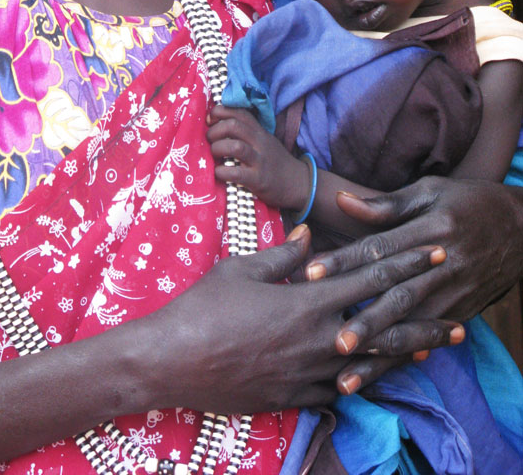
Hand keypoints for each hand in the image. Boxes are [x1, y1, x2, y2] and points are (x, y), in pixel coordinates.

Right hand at [144, 223, 457, 413]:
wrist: (174, 361)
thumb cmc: (204, 307)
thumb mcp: (242, 268)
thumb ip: (282, 254)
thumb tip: (308, 237)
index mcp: (308, 300)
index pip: (371, 278)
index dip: (407, 263)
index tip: (434, 251)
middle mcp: (319, 340)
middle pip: (385, 328)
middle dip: (424, 319)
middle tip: (458, 315)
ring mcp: (310, 374)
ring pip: (372, 365)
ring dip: (405, 354)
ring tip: (433, 347)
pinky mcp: (297, 396)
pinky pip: (343, 390)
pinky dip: (368, 381)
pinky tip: (380, 377)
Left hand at [206, 104, 307, 208]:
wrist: (299, 184)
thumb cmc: (275, 162)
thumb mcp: (264, 140)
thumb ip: (246, 132)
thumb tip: (216, 124)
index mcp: (259, 131)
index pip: (238, 111)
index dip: (220, 112)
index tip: (210, 120)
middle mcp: (259, 142)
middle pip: (233, 126)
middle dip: (215, 131)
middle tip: (209, 140)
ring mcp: (260, 160)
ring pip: (235, 146)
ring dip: (217, 148)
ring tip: (213, 155)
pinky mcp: (259, 180)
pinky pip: (236, 173)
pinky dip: (222, 172)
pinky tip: (219, 173)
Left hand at [303, 177, 522, 391]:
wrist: (522, 227)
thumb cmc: (468, 202)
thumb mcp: (430, 192)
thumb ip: (385, 204)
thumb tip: (341, 201)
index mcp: (430, 231)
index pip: (379, 249)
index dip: (344, 261)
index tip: (311, 273)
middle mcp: (442, 267)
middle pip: (397, 297)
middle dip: (365, 322)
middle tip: (334, 342)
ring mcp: (453, 294)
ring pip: (412, 328)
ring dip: (381, 355)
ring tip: (347, 376)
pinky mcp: (460, 312)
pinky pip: (427, 340)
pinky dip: (403, 359)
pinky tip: (380, 375)